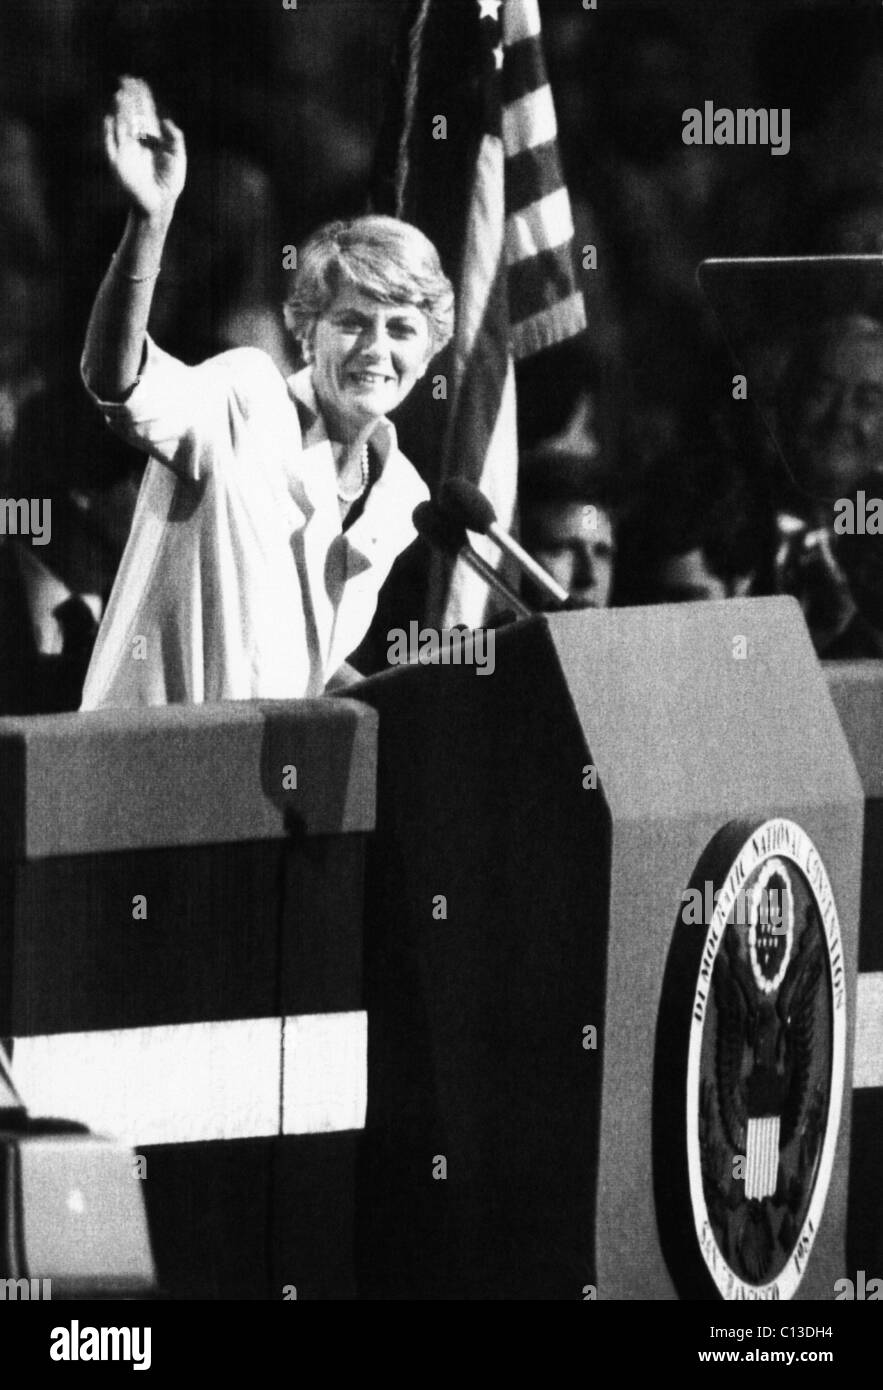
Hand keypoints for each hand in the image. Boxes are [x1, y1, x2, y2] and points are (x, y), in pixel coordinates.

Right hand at [103, 76, 185, 221]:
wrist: (160, 203)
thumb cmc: (170, 182)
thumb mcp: (177, 157)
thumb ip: (175, 138)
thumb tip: (165, 120)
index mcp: (151, 138)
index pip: (144, 112)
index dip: (141, 98)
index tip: (139, 82)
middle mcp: (137, 141)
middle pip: (131, 114)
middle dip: (129, 98)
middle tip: (125, 80)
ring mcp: (126, 151)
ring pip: (121, 125)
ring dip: (120, 110)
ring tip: (120, 95)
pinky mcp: (118, 164)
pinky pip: (111, 145)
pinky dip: (109, 133)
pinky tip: (109, 119)